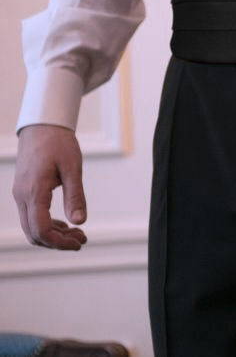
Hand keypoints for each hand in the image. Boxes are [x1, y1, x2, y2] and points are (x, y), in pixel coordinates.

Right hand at [13, 124, 87, 249]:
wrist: (42, 126)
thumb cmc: (59, 143)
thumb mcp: (72, 168)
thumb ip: (75, 196)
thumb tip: (80, 222)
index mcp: (34, 191)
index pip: (41, 229)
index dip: (60, 242)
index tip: (80, 243)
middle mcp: (22, 196)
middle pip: (34, 233)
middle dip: (58, 242)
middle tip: (82, 239)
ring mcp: (21, 194)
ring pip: (31, 227)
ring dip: (53, 235)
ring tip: (78, 233)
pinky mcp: (24, 192)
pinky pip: (32, 216)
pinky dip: (48, 225)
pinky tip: (66, 224)